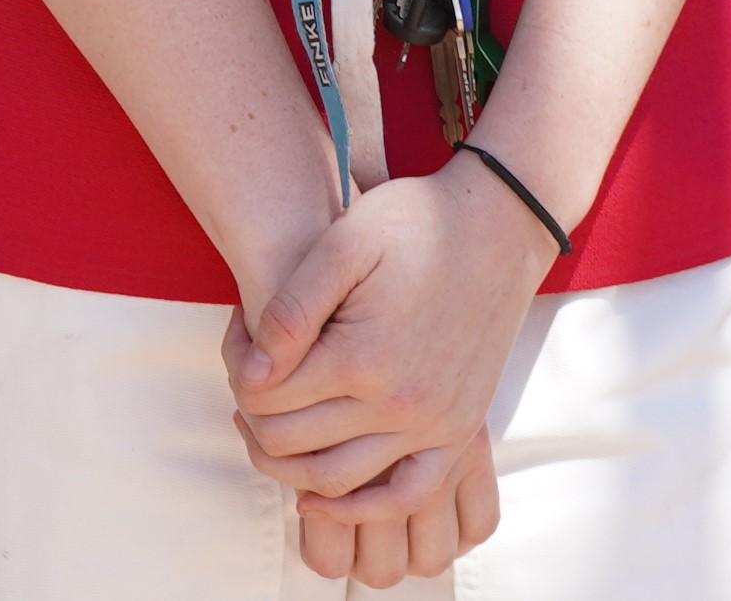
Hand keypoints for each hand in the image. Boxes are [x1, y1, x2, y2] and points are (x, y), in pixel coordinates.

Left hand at [229, 162, 547, 576]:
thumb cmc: (409, 223)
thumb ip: (290, 310)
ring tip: (264, 426)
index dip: (235, 368)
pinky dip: (358, 507)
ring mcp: (435, 426)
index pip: (264, 396)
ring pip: (337, 480)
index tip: (238, 333)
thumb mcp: (340, 244)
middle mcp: (401, 405)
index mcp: (361, 357)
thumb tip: (253, 374)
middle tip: (245, 376)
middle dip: (252, 413)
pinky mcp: (459, 434)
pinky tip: (317, 494)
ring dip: (286, 465)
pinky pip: (405, 495)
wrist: (495, 229)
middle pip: (291, 441)